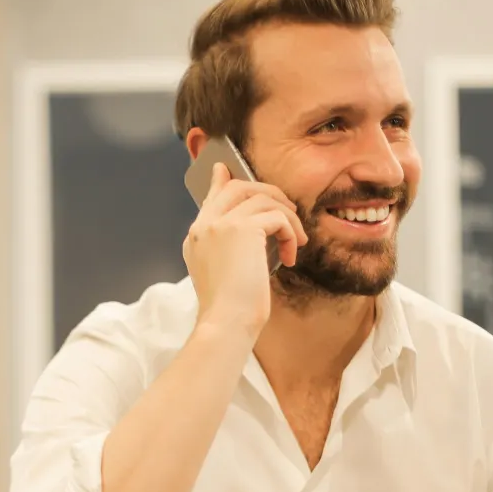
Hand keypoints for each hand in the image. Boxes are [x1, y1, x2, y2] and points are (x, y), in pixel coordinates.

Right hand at [181, 162, 306, 335]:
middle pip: (238, 187)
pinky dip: (290, 232)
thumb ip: (230, 247)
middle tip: (288, 210)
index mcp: (196, 236)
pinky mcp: (241, 228)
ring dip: (287, 217)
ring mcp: (220, 224)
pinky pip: (276, 216)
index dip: (221, 181)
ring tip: (295, 241)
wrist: (226, 323)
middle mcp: (204, 225)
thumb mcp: (224, 273)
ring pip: (262, 198)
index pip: (211, 197)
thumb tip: (253, 232)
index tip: (224, 169)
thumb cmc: (230, 309)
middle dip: (268, 192)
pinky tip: (290, 255)